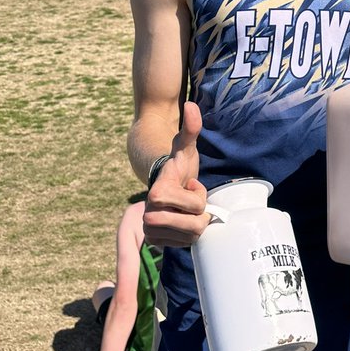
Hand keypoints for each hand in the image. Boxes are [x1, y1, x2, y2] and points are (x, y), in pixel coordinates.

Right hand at [143, 101, 209, 245]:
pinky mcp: (155, 241)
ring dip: (194, 223)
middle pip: (196, 226)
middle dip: (199, 213)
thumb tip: (191, 105)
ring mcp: (151, 230)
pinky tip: (180, 221)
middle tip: (189, 201)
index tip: (190, 185)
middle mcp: (150, 215)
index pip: (197, 206)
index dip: (199, 196)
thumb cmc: (178, 166)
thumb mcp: (185, 148)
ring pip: (192, 237)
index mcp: (158, 193)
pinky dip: (188, 235)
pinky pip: (185, 245)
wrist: (162, 184)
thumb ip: (190, 128)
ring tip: (185, 210)